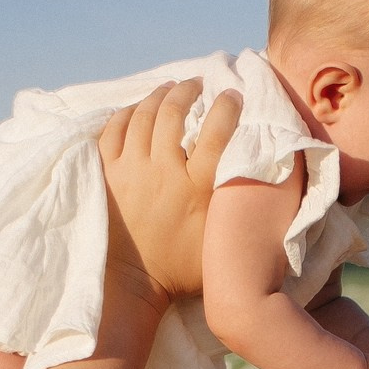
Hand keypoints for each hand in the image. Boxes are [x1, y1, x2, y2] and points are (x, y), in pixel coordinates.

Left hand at [100, 78, 239, 306]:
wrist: (133, 284)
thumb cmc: (181, 270)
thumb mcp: (220, 240)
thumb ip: (236, 208)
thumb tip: (261, 179)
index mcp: (194, 187)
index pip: (216, 132)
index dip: (227, 107)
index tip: (233, 94)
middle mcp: (162, 172)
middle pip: (174, 113)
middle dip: (188, 91)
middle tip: (198, 85)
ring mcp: (130, 170)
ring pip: (142, 115)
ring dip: (158, 96)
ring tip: (170, 89)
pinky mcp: (107, 174)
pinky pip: (113, 130)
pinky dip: (125, 113)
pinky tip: (136, 108)